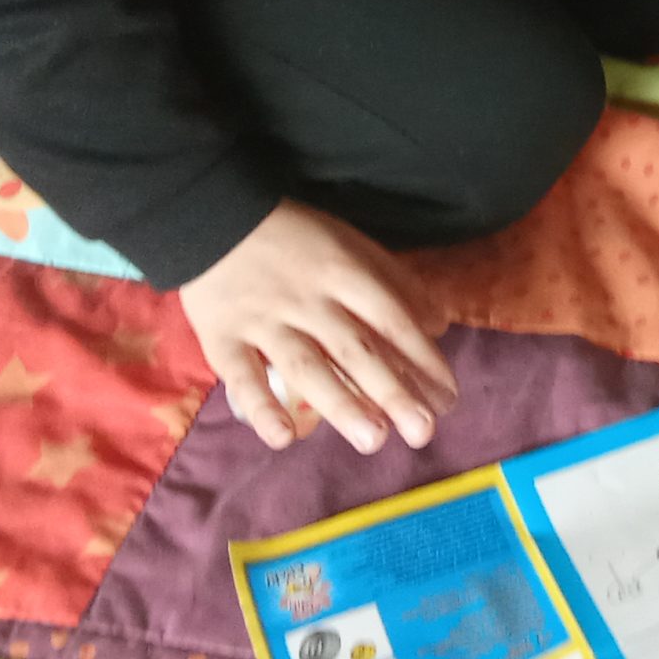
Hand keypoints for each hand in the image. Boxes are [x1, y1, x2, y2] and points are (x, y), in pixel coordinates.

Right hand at [181, 201, 458, 453]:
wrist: (210, 218)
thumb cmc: (295, 237)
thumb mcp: (351, 242)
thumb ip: (395, 282)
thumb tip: (439, 326)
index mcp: (343, 272)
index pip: (391, 318)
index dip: (422, 357)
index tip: (448, 396)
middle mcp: (308, 299)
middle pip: (355, 349)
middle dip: (392, 392)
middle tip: (423, 431)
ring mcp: (263, 321)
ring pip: (307, 366)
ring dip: (341, 405)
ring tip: (373, 440)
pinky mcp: (222, 338)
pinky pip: (242, 377)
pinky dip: (261, 408)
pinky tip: (284, 438)